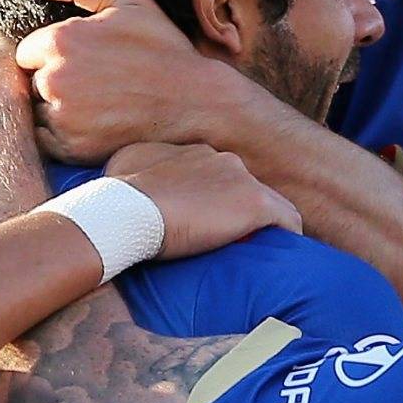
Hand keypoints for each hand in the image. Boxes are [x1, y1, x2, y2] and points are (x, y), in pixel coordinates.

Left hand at [16, 0, 256, 163]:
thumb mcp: (127, 0)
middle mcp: (54, 79)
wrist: (197, 103)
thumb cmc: (162, 48)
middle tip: (95, 84)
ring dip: (57, 109)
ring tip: (97, 105)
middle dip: (54, 81)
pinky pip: (47, 142)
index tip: (83, 60)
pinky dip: (64, 136)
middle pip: (31, 82)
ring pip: (39, 112)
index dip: (52, 55)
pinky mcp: (72, 149)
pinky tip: (95, 125)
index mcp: (60, 40)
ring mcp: (63, 117)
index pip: (26, 52)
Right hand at [106, 141, 300, 258]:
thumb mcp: (123, 168)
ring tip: (252, 247)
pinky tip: (282, 250)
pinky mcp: (255, 202)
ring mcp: (240, 179)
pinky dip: (285, 232)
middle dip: (236, 208)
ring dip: (259, 221)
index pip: (214, 175)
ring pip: (265, 200)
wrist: (127, 209)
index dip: (213, 199)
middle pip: (241, 185)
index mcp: (192, 152)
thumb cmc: (117, 195)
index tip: (204, 221)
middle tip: (225, 238)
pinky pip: (286, 218)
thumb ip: (137, 170)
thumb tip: (128, 181)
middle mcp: (219, 158)